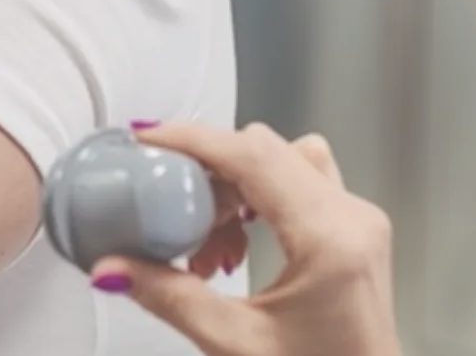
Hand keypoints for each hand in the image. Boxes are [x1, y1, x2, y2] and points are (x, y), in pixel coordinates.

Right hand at [91, 124, 402, 355]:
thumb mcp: (234, 344)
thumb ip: (169, 297)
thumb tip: (115, 266)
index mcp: (331, 240)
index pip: (253, 156)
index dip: (194, 139)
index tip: (149, 139)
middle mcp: (354, 220)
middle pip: (268, 150)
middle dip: (210, 171)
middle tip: (167, 203)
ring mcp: (360, 223)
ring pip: (286, 161)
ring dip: (235, 187)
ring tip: (204, 240)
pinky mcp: (356, 233)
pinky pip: (301, 185)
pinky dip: (258, 199)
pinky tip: (232, 244)